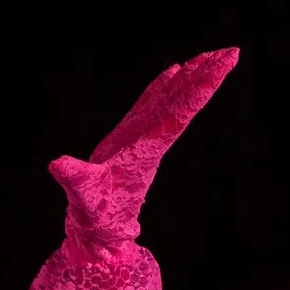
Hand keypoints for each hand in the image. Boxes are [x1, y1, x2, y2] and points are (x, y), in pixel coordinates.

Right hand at [28, 47, 237, 289]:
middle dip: (205, 78)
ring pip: (169, 102)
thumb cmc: (95, 220)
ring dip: (190, 79)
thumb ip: (75, 180)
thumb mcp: (83, 201)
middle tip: (231, 52)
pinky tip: (175, 72)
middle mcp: (150, 143)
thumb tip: (58, 165)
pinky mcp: (129, 140)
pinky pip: (150, 107)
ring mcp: (141, 140)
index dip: (199, 89)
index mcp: (146, 152)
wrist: (100, 237)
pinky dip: (162, 87)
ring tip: (209, 55)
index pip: (178, 114)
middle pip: (182, 104)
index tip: (222, 68)